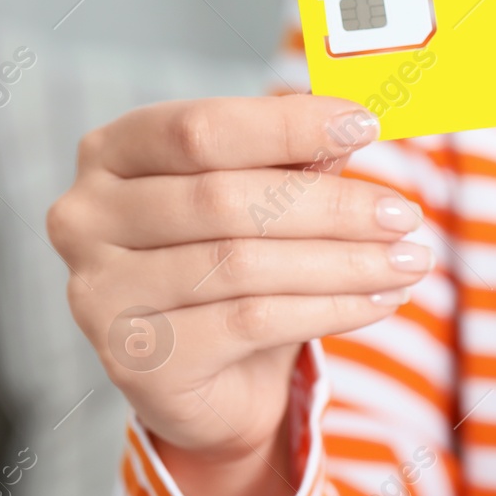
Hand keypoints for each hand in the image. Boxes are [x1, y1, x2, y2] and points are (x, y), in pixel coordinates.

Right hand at [47, 96, 432, 495]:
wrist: (211, 377)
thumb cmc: (236, 263)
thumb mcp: (266, 200)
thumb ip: (296, 160)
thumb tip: (353, 119)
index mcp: (112, 153)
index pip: (201, 128)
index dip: (287, 125)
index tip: (366, 124)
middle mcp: (85, 217)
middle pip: (225, 199)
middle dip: (332, 206)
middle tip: (404, 214)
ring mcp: (98, 291)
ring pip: (243, 264)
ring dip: (344, 262)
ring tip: (409, 261)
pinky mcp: (134, 358)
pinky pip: (251, 322)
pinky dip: (331, 308)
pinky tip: (380, 300)